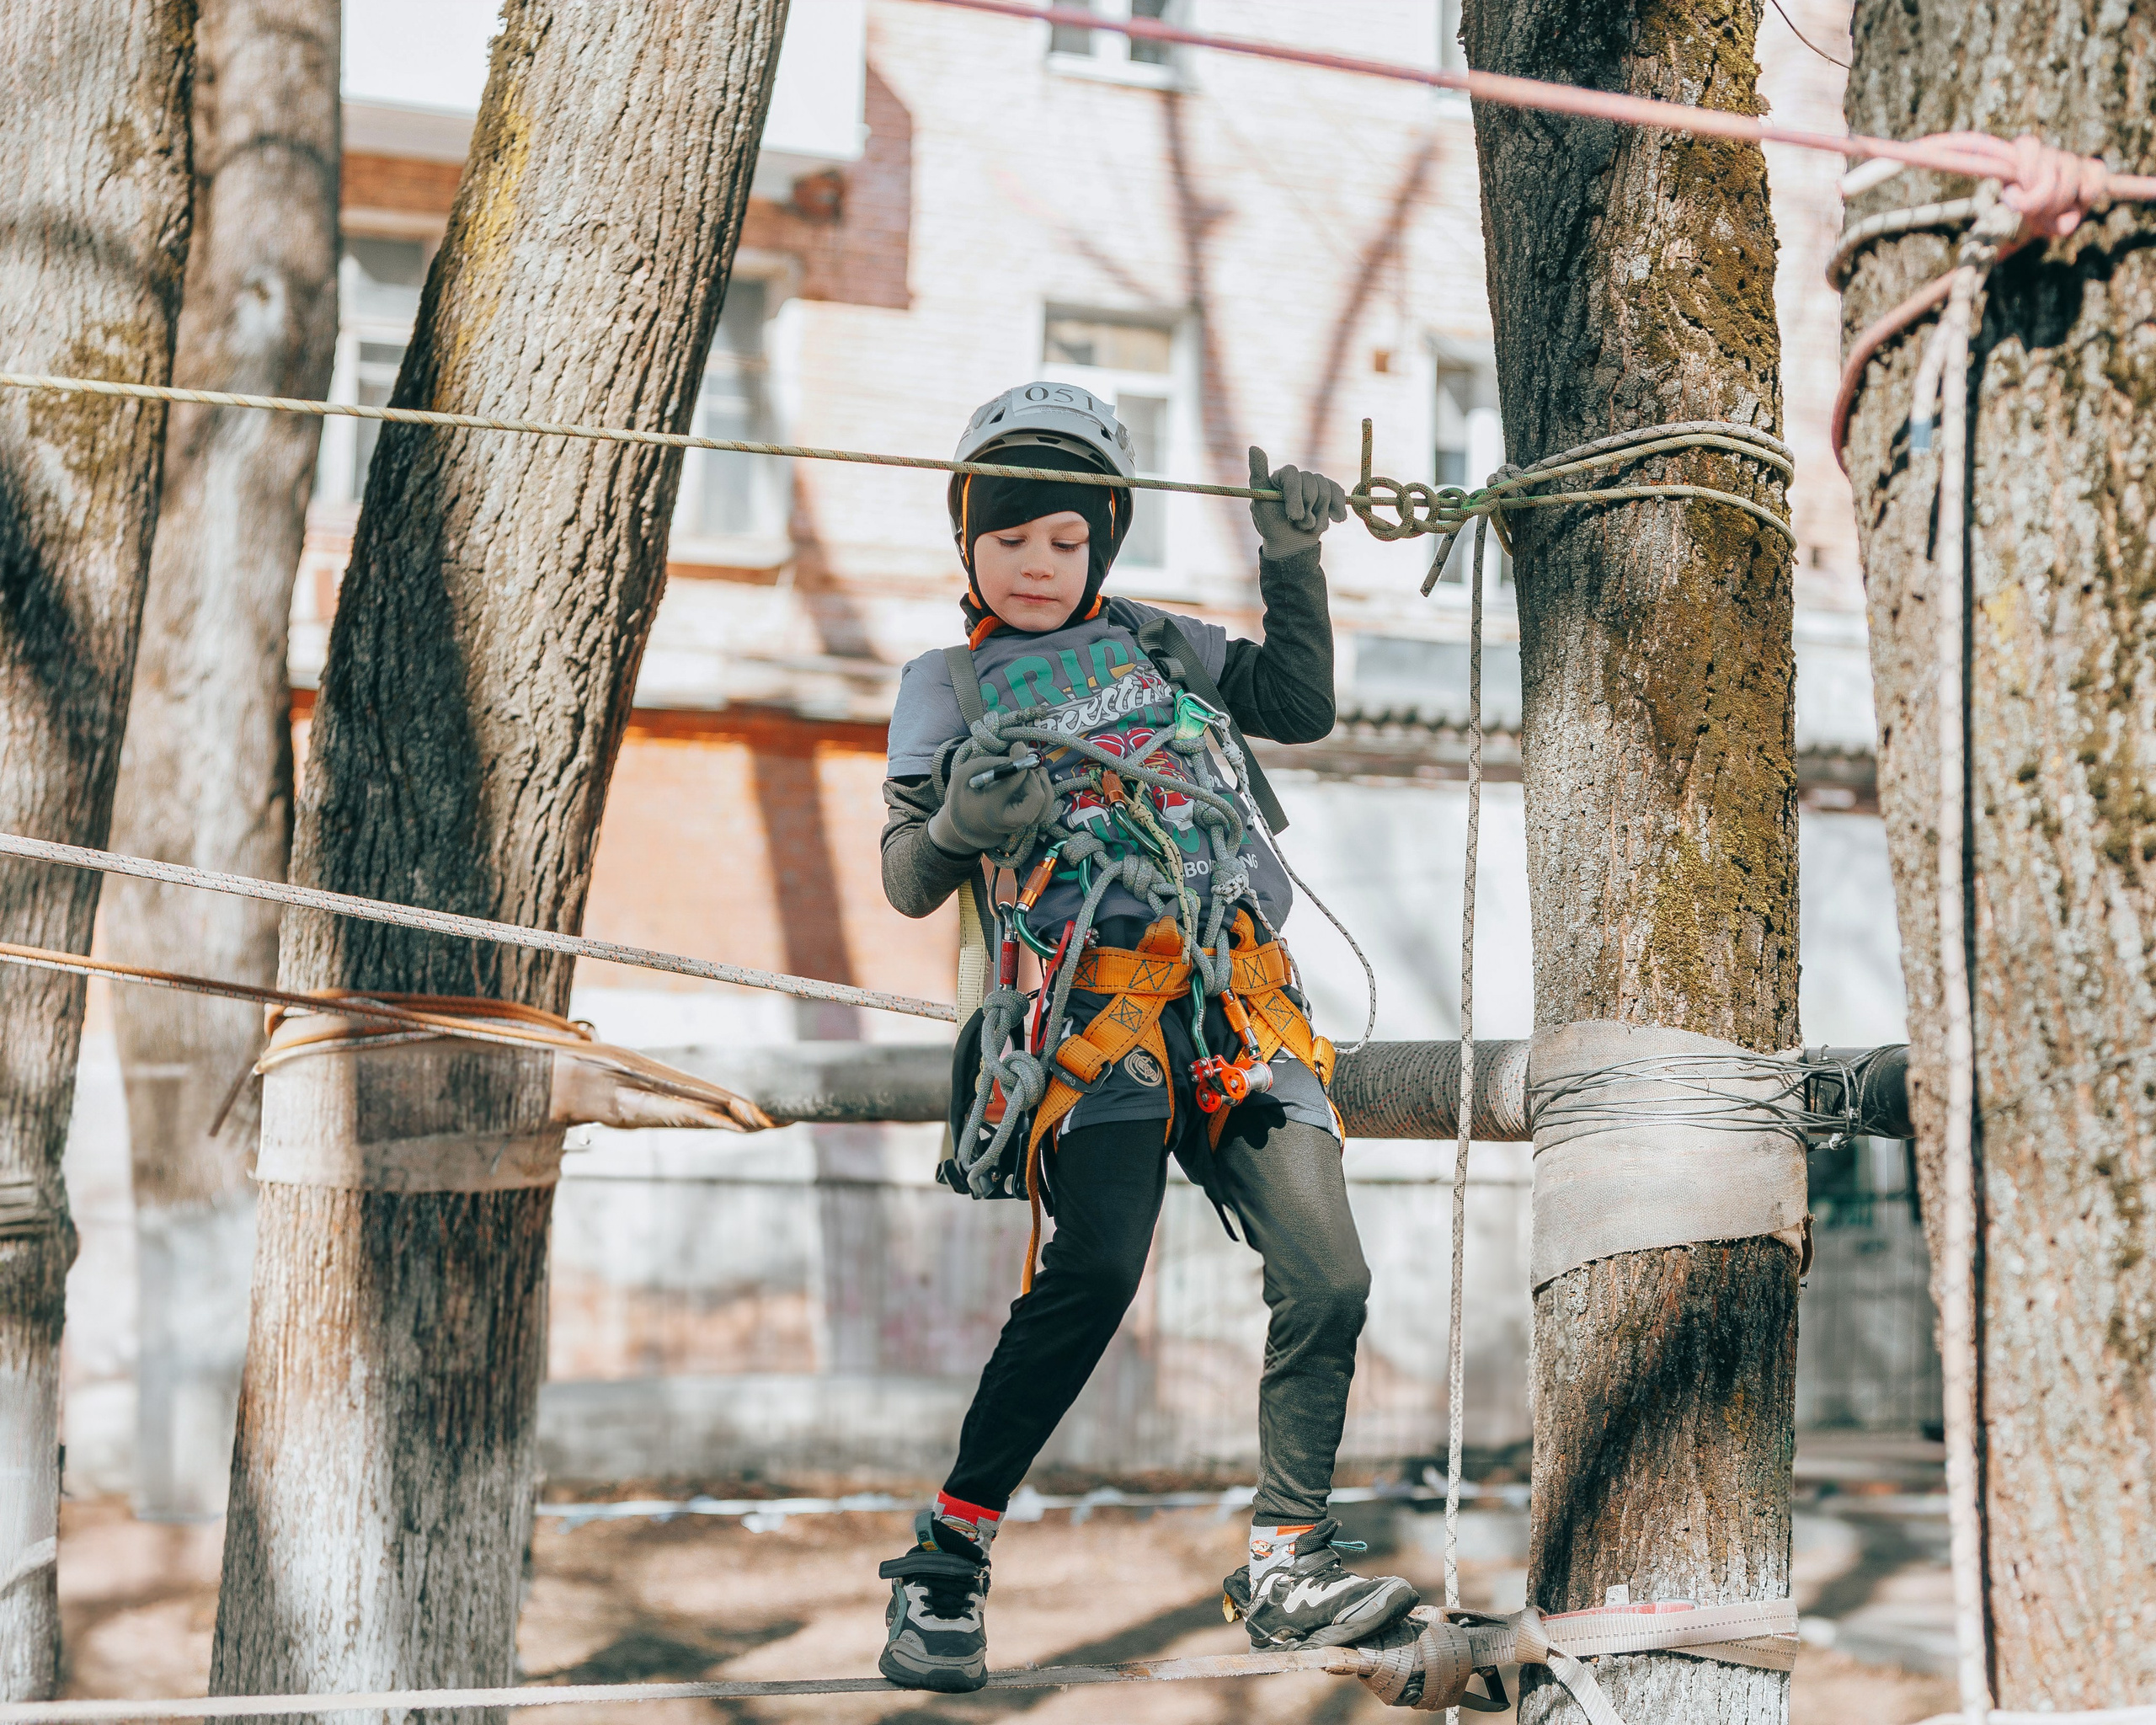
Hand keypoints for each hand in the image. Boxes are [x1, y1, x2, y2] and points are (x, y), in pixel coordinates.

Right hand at [929, 749, 1055, 854]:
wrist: (963, 819)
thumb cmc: (965, 791)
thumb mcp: (971, 771)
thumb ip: (997, 762)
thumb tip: (1022, 750)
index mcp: (990, 808)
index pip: (1015, 781)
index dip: (1020, 761)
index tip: (1019, 748)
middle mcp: (1008, 822)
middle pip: (1037, 798)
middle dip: (1033, 776)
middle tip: (1024, 765)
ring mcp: (1020, 824)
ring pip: (1045, 804)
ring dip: (1042, 782)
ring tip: (1031, 771)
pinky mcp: (1026, 822)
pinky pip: (1045, 808)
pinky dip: (1044, 790)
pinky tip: (1034, 778)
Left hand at [1248, 446, 1348, 560]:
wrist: (1291, 545)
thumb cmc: (1272, 526)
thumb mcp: (1260, 504)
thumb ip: (1258, 475)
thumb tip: (1254, 447)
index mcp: (1281, 476)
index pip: (1293, 475)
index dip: (1295, 496)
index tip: (1293, 516)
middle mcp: (1299, 477)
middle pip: (1312, 482)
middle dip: (1307, 509)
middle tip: (1299, 524)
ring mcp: (1315, 485)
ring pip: (1326, 490)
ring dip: (1318, 515)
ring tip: (1307, 526)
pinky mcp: (1329, 493)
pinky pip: (1338, 493)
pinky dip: (1337, 508)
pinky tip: (1336, 520)